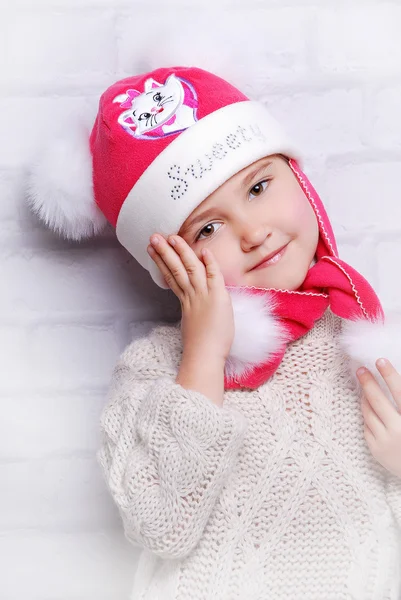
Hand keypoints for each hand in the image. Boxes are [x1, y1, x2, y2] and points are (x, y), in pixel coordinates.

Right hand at [147, 234, 234, 360]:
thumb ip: (192, 310)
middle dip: (164, 252)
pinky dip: (209, 263)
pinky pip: (214, 276)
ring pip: (190, 268)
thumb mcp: (193, 324)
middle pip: (176, 269)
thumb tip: (192, 306)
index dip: (162, 262)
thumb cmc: (202, 346)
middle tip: (153, 238)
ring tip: (170, 237)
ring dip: (181, 251)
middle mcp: (192, 296)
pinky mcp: (217, 298)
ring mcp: (203, 296)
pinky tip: (204, 251)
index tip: (153, 251)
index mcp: (186, 302)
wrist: (205, 356)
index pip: (172, 276)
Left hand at [357, 358, 400, 478]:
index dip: (389, 375)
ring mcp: (385, 441)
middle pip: (378, 401)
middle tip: (361, 370)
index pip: (399, 392)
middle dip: (368, 382)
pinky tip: (368, 406)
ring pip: (368, 412)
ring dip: (365, 397)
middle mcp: (398, 430)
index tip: (380, 360)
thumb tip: (394, 379)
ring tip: (364, 386)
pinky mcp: (375, 449)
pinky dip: (367, 415)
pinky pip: (366, 426)